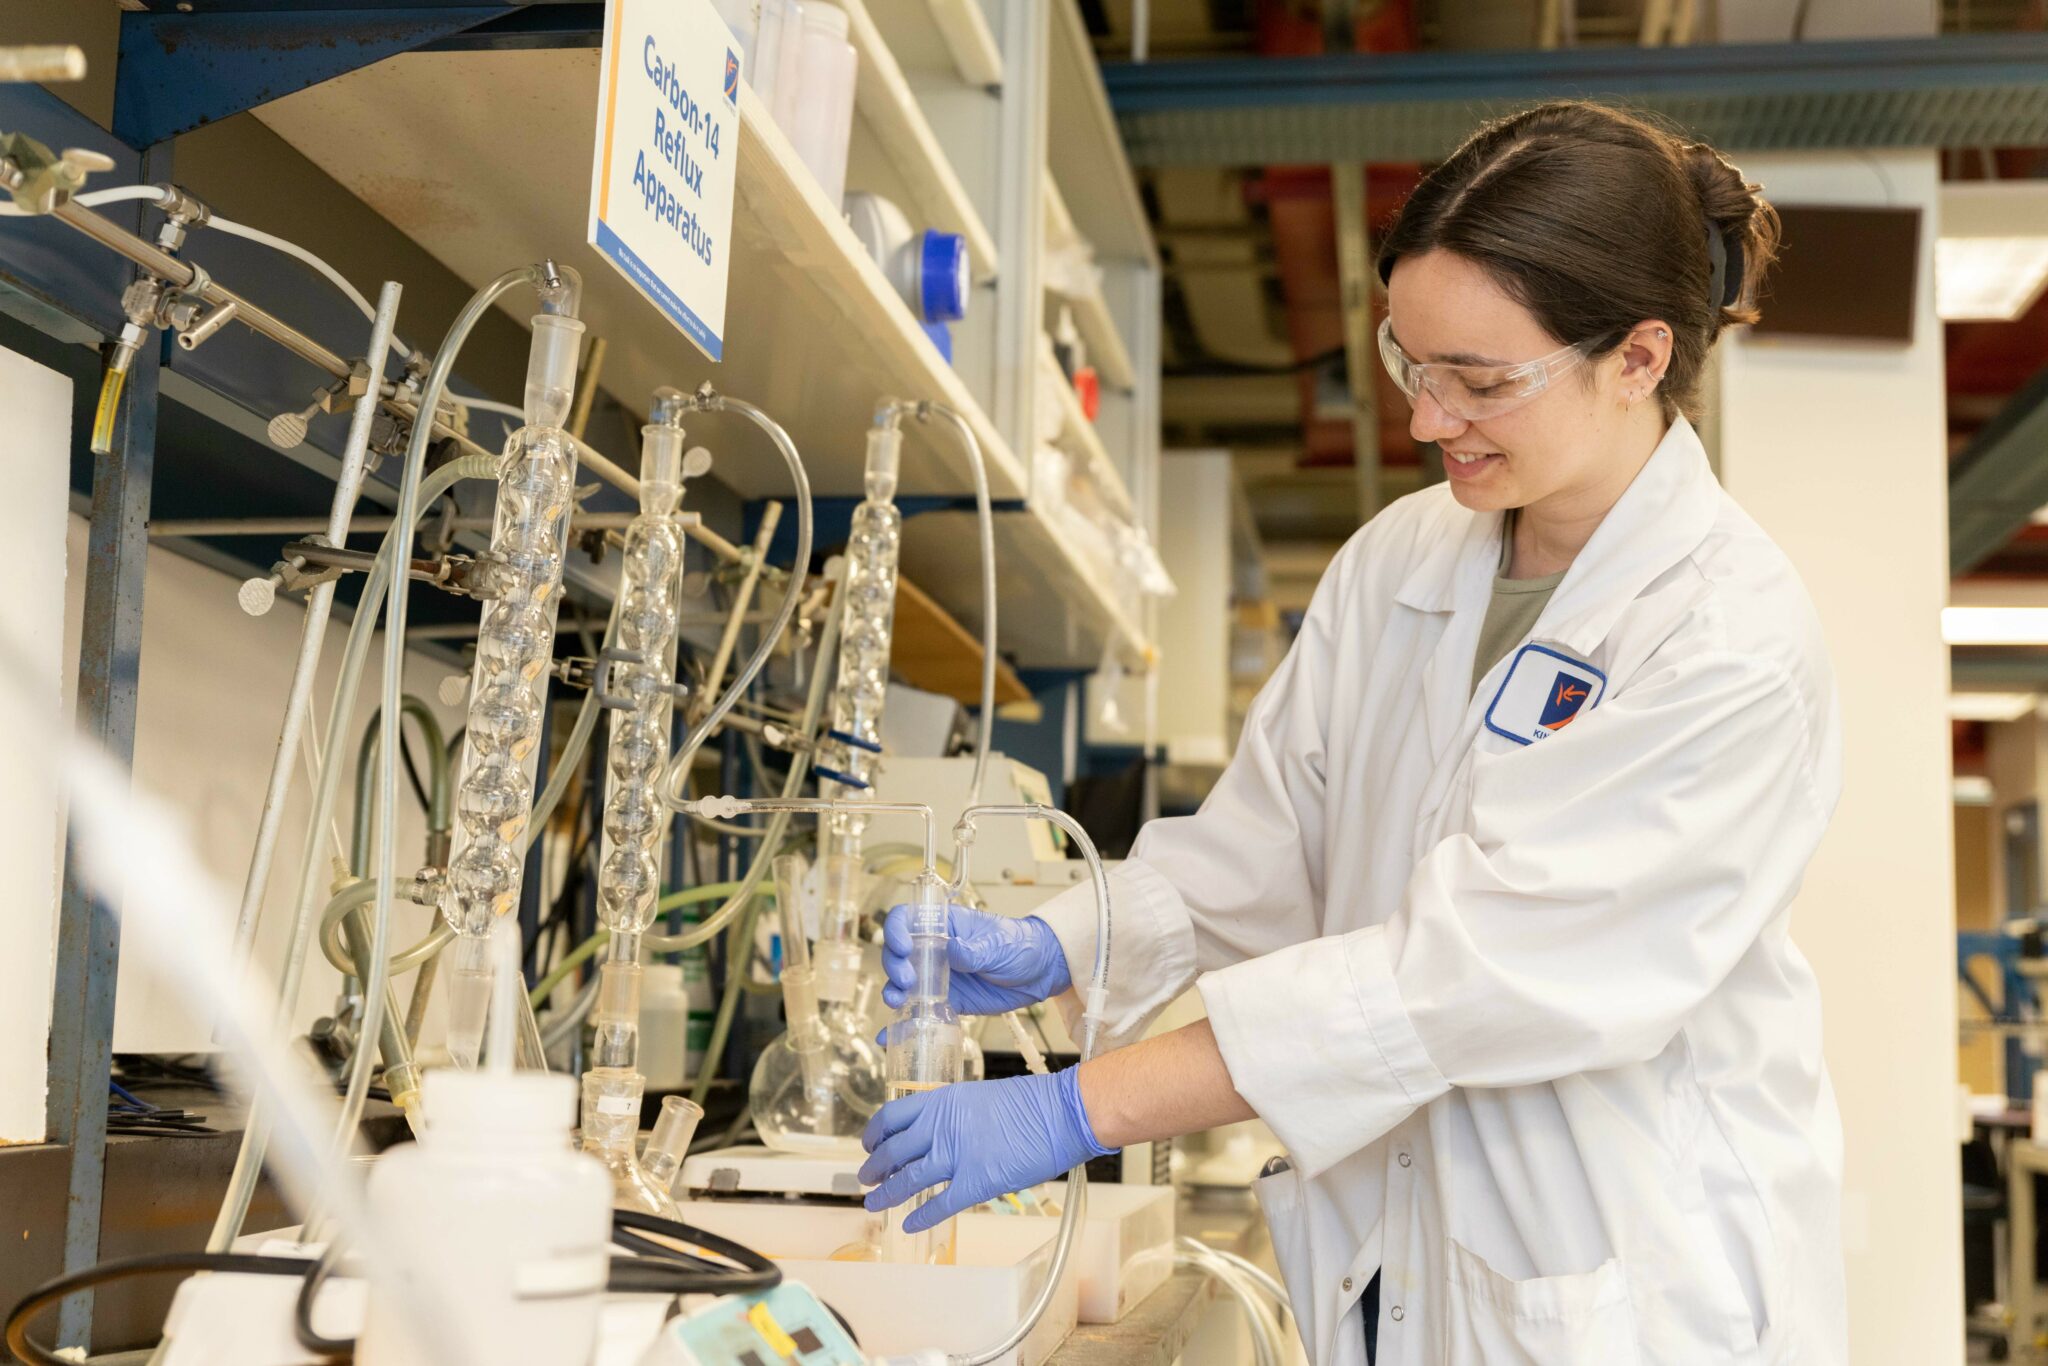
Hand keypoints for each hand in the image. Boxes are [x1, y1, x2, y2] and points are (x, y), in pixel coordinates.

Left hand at [858, 1069, 1112, 1232]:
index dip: (874, 1133)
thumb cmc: (1031, 1102)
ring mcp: (956, 1156)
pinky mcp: (975, 1184)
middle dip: (875, 1167)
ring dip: (887, 1193)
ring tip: (874, 1203)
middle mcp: (941, 1127)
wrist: (1060, 1113)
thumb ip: (954, 1114)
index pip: (892, 1117)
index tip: (868, 1144)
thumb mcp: (980, 1096)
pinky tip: (908, 1225)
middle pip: (893, 1151)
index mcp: (942, 1101)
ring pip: (908, 1179)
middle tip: (866, 1178)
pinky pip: (938, 1204)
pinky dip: (920, 1217)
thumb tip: (941, 1131)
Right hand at [881, 905, 1070, 1014]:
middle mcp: (935, 949)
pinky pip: (920, 1010)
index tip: (903, 947)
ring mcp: (938, 976)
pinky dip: (904, 1021)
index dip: (896, 930)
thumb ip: (974, 950)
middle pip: (898, 953)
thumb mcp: (998, 944)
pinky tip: (891, 1034)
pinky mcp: (946, 1001)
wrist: (1040, 972)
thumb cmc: (1019, 945)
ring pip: (903, 983)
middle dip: (894, 966)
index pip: (907, 919)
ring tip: (897, 1002)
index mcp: (945, 925)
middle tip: (907, 980)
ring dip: (893, 991)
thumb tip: (952, 950)